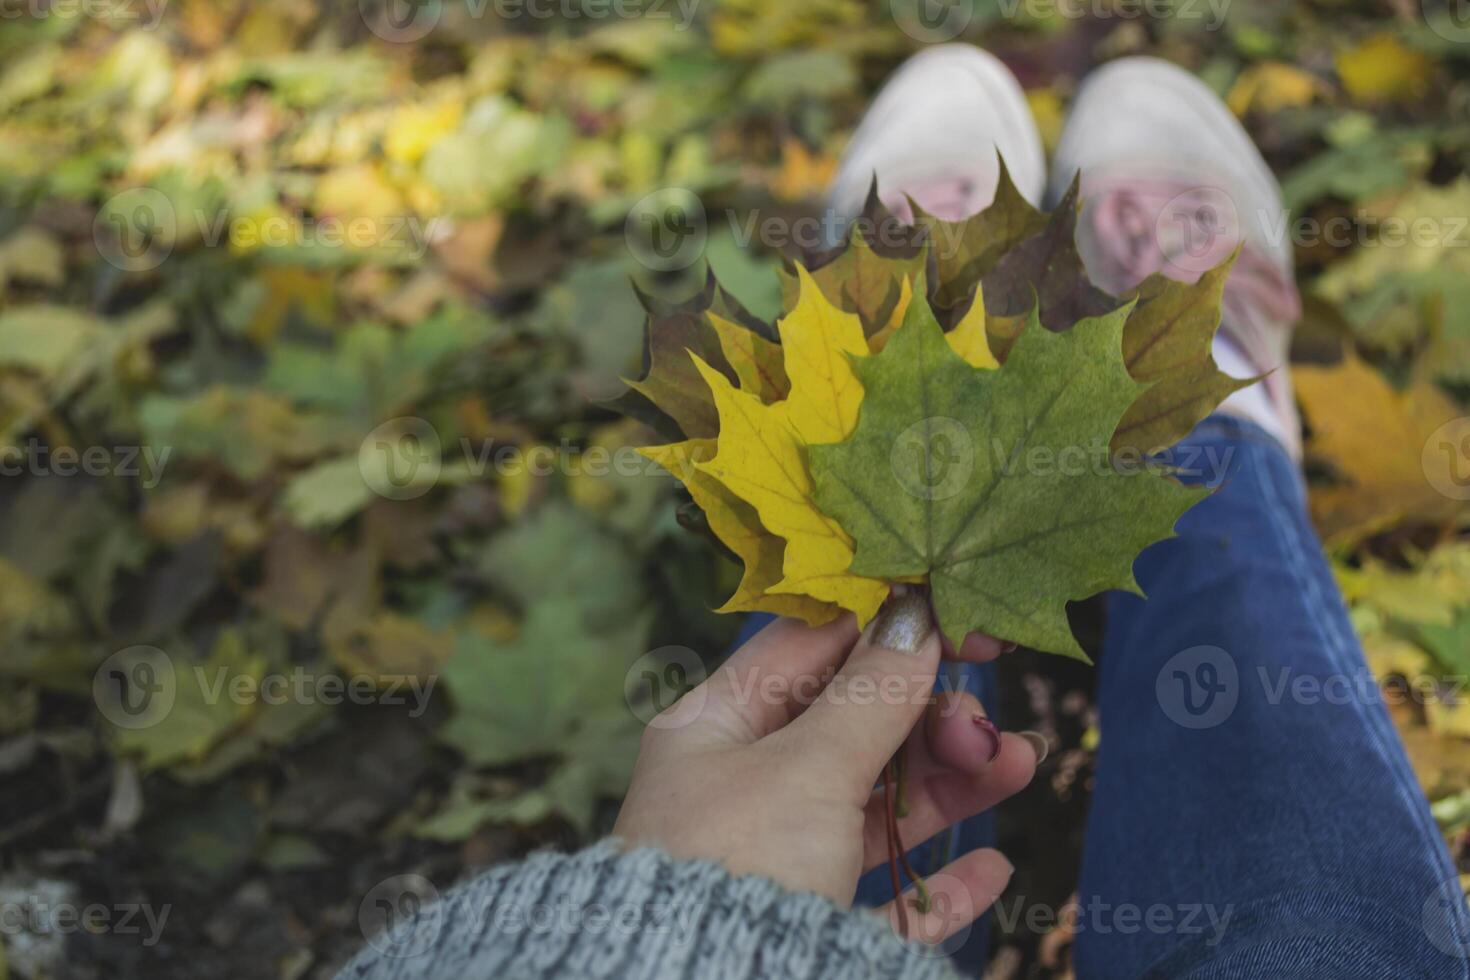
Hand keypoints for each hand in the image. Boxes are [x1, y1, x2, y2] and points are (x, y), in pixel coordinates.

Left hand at [613, 592, 1043, 944]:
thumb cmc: (741, 867)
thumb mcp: (806, 769)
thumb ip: (870, 696)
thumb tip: (913, 618)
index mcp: (713, 728)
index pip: (806, 648)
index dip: (885, 626)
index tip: (961, 621)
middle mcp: (742, 785)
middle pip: (851, 725)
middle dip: (929, 717)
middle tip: (983, 728)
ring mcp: (779, 857)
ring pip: (878, 801)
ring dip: (951, 782)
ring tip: (1017, 765)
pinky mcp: (812, 923)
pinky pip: (885, 890)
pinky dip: (938, 878)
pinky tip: (990, 868)